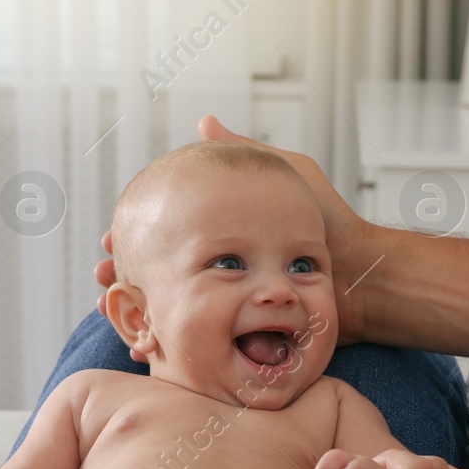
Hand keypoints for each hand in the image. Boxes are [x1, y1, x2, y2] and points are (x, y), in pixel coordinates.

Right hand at [94, 115, 377, 346]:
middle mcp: (225, 270)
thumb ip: (244, 153)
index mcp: (227, 236)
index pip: (169, 234)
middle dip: (129, 278)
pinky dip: (172, 343)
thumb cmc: (333, 224)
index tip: (110, 238)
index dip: (137, 236)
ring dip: (142, 315)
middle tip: (106, 280)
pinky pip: (201, 342)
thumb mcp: (287, 177)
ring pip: (174, 310)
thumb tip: (204, 121)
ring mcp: (234, 305)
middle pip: (163, 274)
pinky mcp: (247, 335)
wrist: (363, 278)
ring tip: (118, 315)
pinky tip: (147, 346)